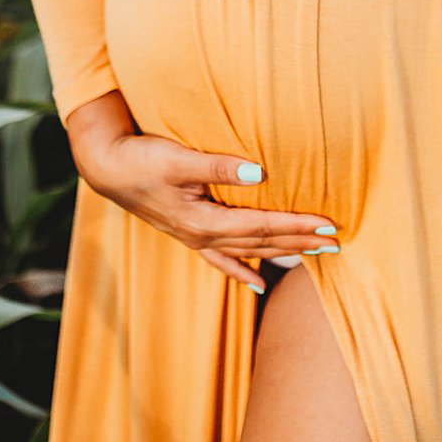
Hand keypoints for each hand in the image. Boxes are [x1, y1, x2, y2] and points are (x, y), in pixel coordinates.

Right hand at [76, 129, 338, 291]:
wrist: (105, 167)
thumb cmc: (140, 159)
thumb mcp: (177, 159)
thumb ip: (218, 166)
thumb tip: (261, 173)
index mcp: (203, 220)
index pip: (262, 225)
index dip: (297, 225)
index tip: (329, 225)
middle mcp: (202, 235)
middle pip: (261, 241)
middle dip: (300, 241)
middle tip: (337, 242)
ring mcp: (195, 237)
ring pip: (248, 249)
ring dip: (283, 251)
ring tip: (315, 254)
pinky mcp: (188, 232)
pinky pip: (222, 258)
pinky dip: (243, 270)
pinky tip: (260, 282)